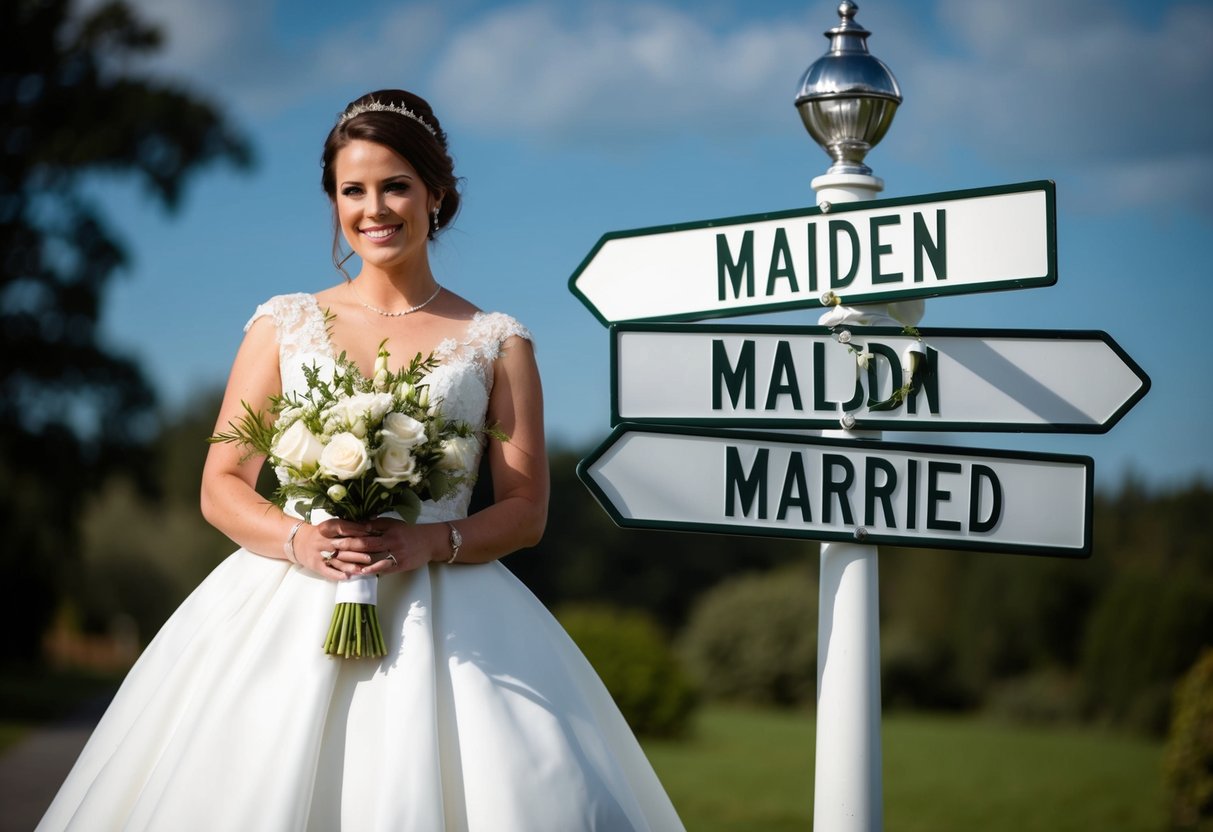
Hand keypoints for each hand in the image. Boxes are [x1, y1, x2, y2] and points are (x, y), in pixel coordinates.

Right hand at [297, 518, 373, 580]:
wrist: (298, 542)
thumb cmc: (320, 534)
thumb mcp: (329, 526)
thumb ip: (346, 527)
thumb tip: (369, 526)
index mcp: (327, 529)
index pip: (343, 527)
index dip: (357, 529)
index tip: (370, 530)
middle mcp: (323, 541)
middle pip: (344, 544)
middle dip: (360, 548)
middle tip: (373, 551)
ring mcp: (319, 555)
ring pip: (338, 560)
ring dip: (352, 564)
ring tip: (364, 567)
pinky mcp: (316, 566)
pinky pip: (328, 571)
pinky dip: (337, 574)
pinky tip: (347, 577)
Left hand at [310, 517, 442, 578]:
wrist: (430, 541)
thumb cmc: (409, 532)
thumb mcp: (393, 523)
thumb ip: (376, 523)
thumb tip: (357, 523)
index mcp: (387, 528)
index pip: (364, 529)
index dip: (348, 531)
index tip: (333, 532)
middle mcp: (390, 540)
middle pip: (365, 543)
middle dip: (347, 545)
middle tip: (332, 547)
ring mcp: (395, 553)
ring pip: (372, 557)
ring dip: (356, 560)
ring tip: (341, 562)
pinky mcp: (400, 564)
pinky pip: (383, 568)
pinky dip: (371, 570)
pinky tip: (361, 572)